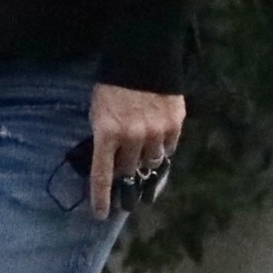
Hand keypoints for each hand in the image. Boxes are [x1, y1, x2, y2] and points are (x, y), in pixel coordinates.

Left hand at [87, 82, 183, 219]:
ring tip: (142, 155)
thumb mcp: (98, 112)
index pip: (102, 175)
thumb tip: (111, 166)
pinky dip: (162, 148)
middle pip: (129, 172)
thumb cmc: (112, 86)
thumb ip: (104, 139)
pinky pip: (169, 148)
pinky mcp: (175, 124)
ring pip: (151, 162)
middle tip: (125, 183)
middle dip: (126, 179)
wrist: (141, 58)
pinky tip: (157, 142)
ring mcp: (156, 132)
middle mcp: (132, 137)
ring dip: (144, 162)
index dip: (101, 198)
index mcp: (107, 133)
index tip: (100, 215)